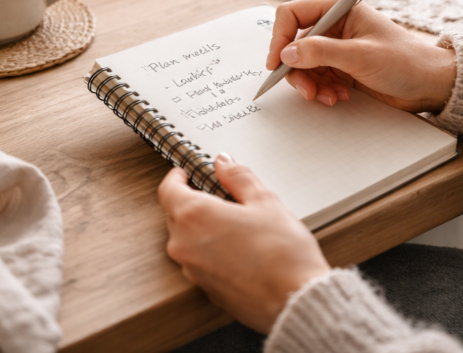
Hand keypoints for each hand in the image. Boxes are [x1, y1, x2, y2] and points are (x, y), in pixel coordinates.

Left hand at [157, 154, 330, 332]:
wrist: (294, 300)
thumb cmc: (283, 253)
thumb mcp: (264, 201)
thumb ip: (238, 177)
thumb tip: (224, 163)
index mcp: (194, 216)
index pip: (168, 189)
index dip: (176, 177)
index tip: (184, 172)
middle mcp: (185, 244)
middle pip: (176, 214)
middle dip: (193, 202)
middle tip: (219, 196)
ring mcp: (192, 270)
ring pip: (188, 240)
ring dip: (203, 229)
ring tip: (236, 226)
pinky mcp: (204, 289)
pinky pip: (200, 262)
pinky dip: (212, 252)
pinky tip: (240, 250)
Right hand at [266, 0, 456, 111]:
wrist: (431, 84)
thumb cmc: (406, 61)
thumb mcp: (361, 56)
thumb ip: (321, 52)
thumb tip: (286, 54)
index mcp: (340, 8)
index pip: (293, 14)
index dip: (280, 37)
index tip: (276, 63)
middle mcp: (335, 25)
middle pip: (295, 43)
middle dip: (297, 69)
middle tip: (307, 91)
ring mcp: (337, 47)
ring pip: (304, 65)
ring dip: (311, 84)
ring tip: (329, 97)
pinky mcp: (342, 67)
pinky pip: (317, 78)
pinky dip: (322, 90)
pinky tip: (339, 97)